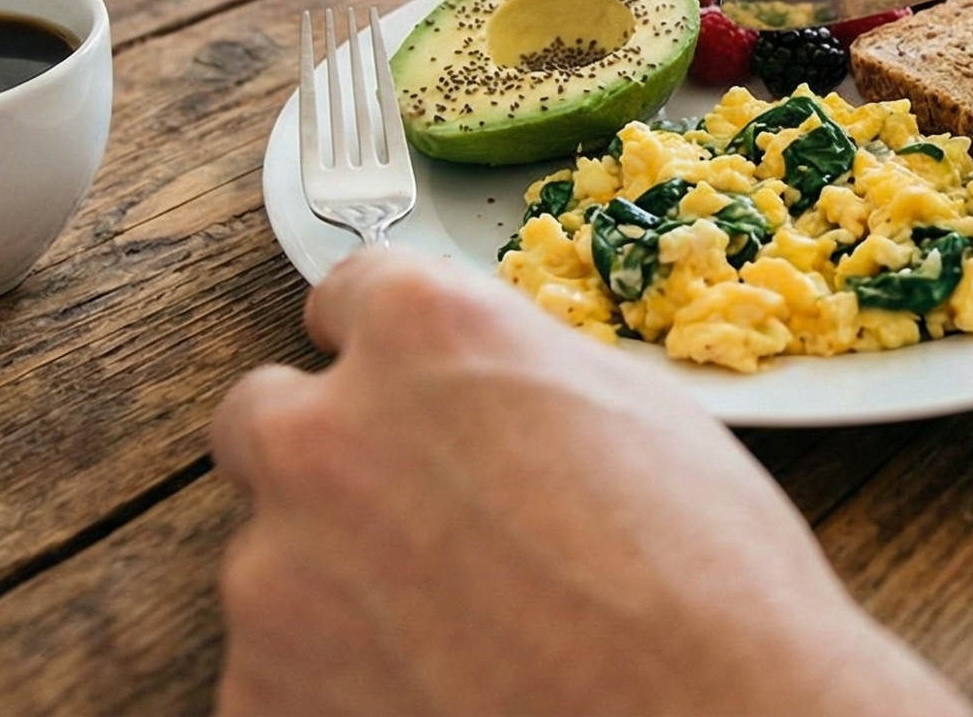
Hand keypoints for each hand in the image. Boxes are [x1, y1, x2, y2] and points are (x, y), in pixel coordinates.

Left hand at [211, 248, 970, 716]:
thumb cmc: (711, 592)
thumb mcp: (637, 416)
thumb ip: (515, 379)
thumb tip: (485, 394)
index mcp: (424, 335)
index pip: (349, 296)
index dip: (385, 348)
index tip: (398, 382)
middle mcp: (325, 436)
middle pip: (264, 418)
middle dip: (323, 458)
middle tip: (414, 518)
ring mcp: (276, 579)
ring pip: (272, 561)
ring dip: (336, 587)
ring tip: (457, 636)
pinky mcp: (261, 698)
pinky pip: (275, 676)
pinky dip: (334, 687)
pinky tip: (436, 694)